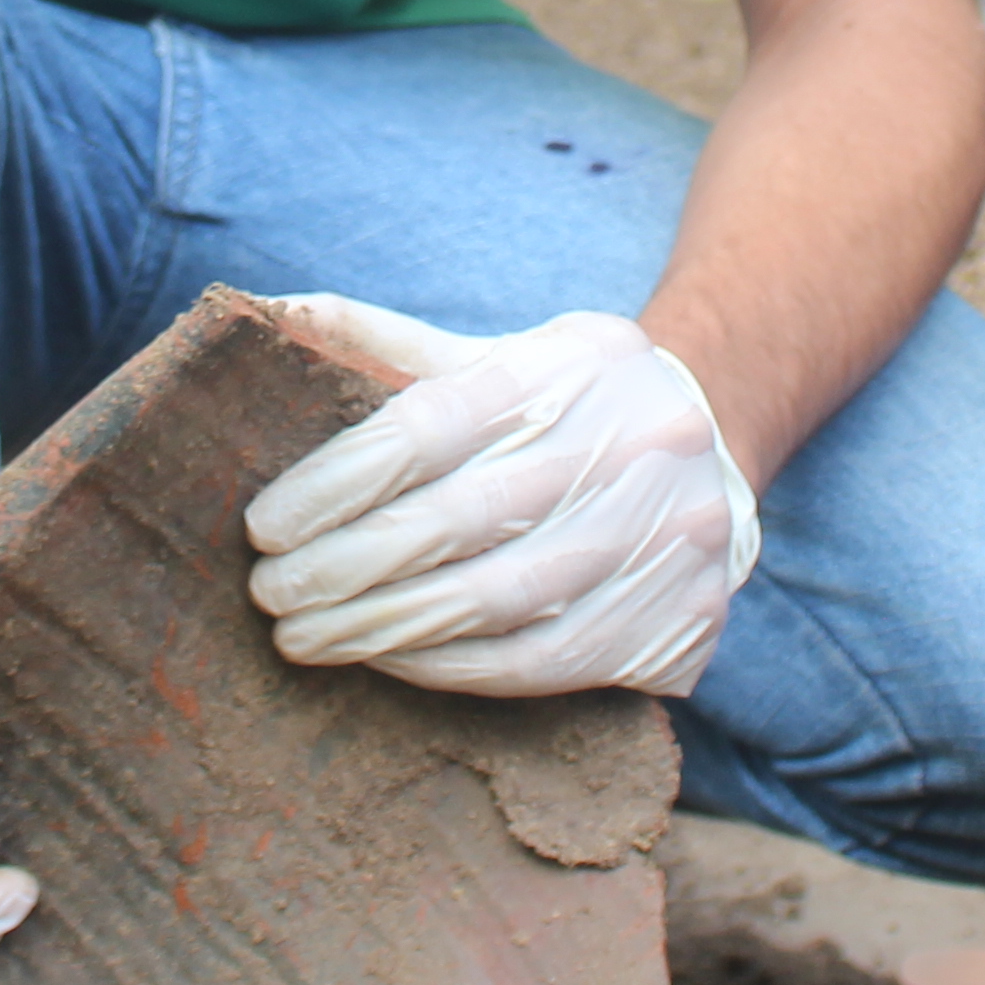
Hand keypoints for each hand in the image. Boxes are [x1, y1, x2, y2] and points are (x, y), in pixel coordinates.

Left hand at [244, 298, 760, 696]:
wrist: (718, 446)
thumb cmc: (570, 400)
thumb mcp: (498, 354)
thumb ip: (388, 346)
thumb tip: (273, 317)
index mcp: (564, 370)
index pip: (427, 428)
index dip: (333, 484)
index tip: (265, 526)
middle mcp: (621, 447)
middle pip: (454, 520)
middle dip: (343, 567)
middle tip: (270, 594)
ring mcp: (655, 536)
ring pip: (493, 600)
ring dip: (382, 629)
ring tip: (305, 638)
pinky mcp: (670, 616)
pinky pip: (538, 660)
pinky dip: (449, 666)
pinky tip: (387, 660)